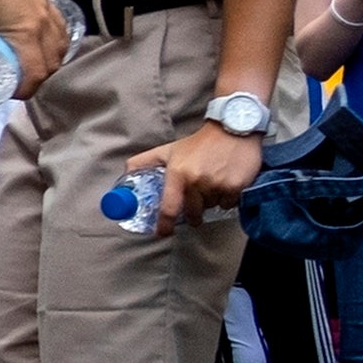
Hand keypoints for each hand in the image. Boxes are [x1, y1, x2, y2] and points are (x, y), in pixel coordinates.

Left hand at [0, 0, 67, 97]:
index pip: (35, 73)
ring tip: (31, 66)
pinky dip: (56, 43)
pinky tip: (44, 45)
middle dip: (37, 78)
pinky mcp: (47, 2)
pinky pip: (61, 29)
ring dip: (49, 62)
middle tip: (18, 81)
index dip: (24, 89)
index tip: (11, 92)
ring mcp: (48, 11)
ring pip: (60, 48)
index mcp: (25, 33)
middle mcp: (43, 24)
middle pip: (52, 64)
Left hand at [123, 120, 265, 236]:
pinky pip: (229, 204)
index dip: (164, 224)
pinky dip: (227, 198)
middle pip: (192, 212)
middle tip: (195, 204)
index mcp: (177, 173)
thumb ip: (144, 162)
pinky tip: (226, 182)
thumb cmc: (198, 143)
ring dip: (210, 201)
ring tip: (212, 182)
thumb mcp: (168, 150)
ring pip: (211, 207)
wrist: (232, 130)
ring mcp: (217, 184)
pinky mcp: (237, 186)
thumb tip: (126, 173)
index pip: (169, 207)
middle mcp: (196, 180)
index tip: (163, 233)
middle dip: (193, 213)